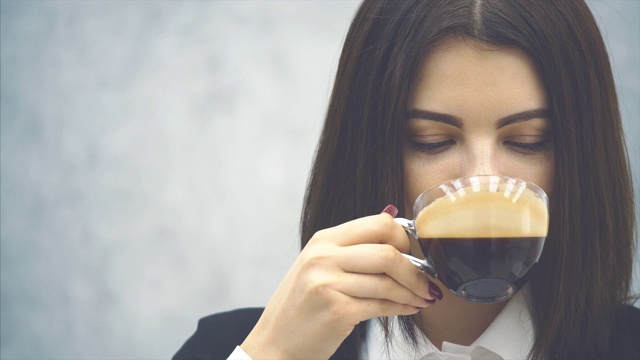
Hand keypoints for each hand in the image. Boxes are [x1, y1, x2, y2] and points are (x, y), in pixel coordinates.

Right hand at [240, 206, 440, 358]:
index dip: (403, 238)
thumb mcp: (319, 265)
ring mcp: (328, 283)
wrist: (275, 342)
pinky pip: (383, 306)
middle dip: (416, 270)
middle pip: (388, 252)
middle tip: (426, 281)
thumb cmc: (301, 306)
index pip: (378, 223)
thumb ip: (353, 246)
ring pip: (389, 282)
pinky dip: (403, 308)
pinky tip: (409, 308)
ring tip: (424, 298)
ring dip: (414, 292)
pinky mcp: (337, 310)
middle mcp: (324, 257)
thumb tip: (392, 217)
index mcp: (323, 240)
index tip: (413, 253)